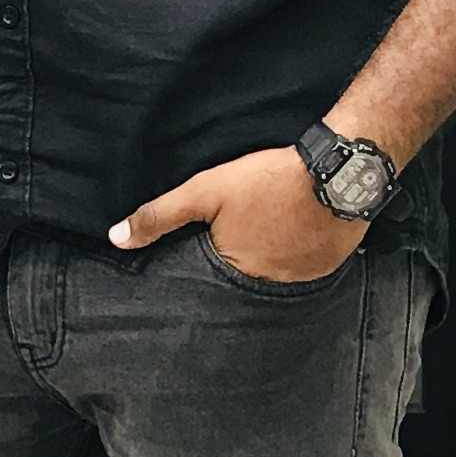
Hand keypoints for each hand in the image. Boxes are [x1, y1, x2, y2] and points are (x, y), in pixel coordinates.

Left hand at [111, 143, 364, 282]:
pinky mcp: (329, 266)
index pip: (211, 284)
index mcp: (236, 273)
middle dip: (240, 268)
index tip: (208, 256)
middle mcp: (271, 286)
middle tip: (244, 241)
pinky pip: (306, 270)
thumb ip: (161, 215)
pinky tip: (296, 236)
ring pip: (277, 277)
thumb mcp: (206, 191)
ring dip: (271, 262)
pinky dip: (298, 257)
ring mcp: (303, 279)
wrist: (339, 169)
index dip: (208, 268)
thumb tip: (116, 239)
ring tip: (270, 238)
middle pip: (245, 284)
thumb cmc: (269, 180)